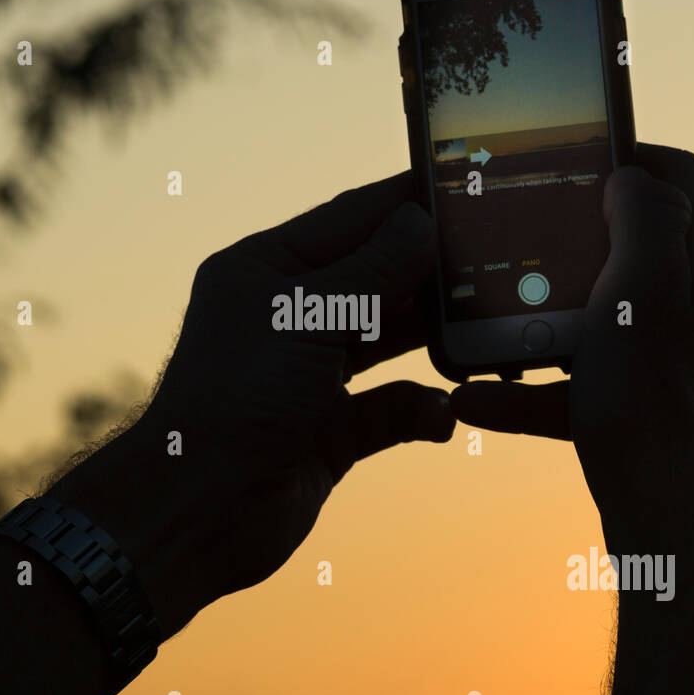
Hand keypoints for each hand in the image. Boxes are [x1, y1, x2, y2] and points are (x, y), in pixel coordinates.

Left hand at [50, 172, 454, 635]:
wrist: (200, 509)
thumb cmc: (236, 397)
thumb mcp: (309, 316)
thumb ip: (373, 268)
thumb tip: (419, 221)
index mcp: (265, 270)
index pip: (348, 219)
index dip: (404, 202)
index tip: (460, 184)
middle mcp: (287, 317)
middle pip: (375, 277)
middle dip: (429, 272)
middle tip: (493, 255)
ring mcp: (310, 375)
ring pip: (388, 341)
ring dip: (432, 339)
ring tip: (482, 329)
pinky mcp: (330, 431)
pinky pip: (391, 409)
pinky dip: (420, 409)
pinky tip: (444, 413)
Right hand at [449, 145, 693, 533]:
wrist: (671, 519)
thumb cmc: (657, 405)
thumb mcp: (645, 292)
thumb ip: (645, 218)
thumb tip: (630, 176)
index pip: (675, 173)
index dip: (620, 153)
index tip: (561, 157)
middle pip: (626, 239)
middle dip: (563, 237)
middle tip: (512, 232)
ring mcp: (668, 351)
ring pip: (593, 311)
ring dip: (534, 315)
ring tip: (482, 320)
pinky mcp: (640, 398)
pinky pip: (576, 378)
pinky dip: (530, 385)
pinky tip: (477, 398)